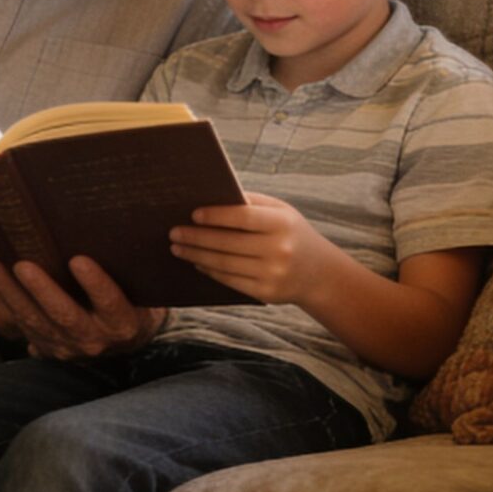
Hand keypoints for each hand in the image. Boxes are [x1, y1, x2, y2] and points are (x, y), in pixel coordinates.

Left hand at [0, 256, 165, 360]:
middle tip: (21, 264)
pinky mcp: (45, 348)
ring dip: (9, 293)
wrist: (125, 338)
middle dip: (40, 289)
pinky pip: (16, 328)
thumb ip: (127, 269)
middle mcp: (94, 340)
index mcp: (122, 323)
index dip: (95, 284)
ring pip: (33, 322)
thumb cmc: (133, 298)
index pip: (110, 303)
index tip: (79, 260)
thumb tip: (111, 231)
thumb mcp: (140, 288)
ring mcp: (66, 348)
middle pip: (64, 316)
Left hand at [168, 193, 340, 305]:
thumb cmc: (291, 233)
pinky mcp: (265, 293)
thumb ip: (251, 203)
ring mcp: (272, 274)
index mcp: (282, 224)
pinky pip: (230, 280)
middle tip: (173, 232)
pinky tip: (196, 261)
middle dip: (196, 237)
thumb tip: (211, 198)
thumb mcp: (281, 212)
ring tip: (177, 247)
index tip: (192, 214)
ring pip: (224, 264)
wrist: (319, 273)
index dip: (216, 216)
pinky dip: (209, 270)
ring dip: (196, 255)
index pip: (243, 217)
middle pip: (228, 243)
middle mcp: (279, 250)